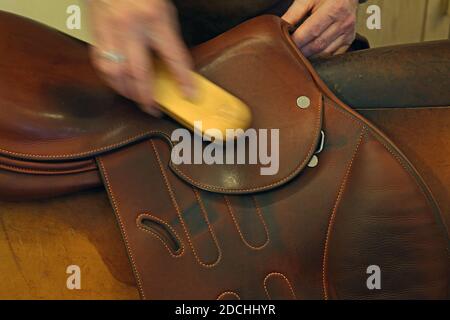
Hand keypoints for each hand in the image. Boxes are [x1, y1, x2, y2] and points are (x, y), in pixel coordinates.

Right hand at [89, 0, 193, 115]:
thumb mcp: (164, 9)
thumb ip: (167, 36)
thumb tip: (173, 66)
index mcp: (155, 17)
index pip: (174, 57)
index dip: (183, 80)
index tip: (190, 96)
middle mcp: (131, 26)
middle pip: (139, 74)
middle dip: (146, 97)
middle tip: (152, 109)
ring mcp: (110, 30)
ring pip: (116, 73)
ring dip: (126, 91)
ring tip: (135, 98)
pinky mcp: (94, 31)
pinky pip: (100, 63)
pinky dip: (109, 78)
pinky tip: (117, 83)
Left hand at [283, 0, 358, 57]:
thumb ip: (294, 13)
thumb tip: (280, 27)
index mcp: (334, 9)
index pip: (311, 31)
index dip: (297, 41)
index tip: (285, 45)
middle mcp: (344, 22)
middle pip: (318, 44)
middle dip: (301, 51)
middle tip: (289, 53)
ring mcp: (348, 32)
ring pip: (325, 53)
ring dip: (310, 56)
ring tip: (298, 55)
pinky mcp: (349, 39)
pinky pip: (333, 55)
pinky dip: (321, 57)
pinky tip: (312, 55)